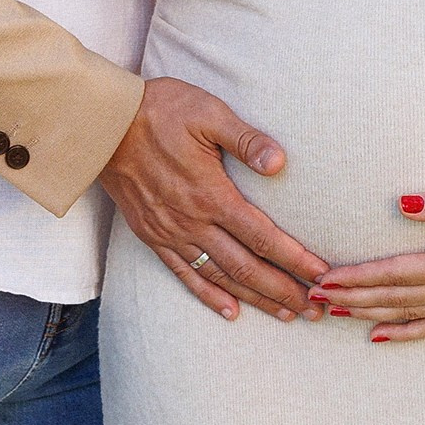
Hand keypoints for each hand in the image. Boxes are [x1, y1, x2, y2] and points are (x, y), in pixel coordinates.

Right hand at [100, 77, 329, 323]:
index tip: (322, 275)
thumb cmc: (160, 111)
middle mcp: (193, 222)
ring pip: (220, 277)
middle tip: (315, 309)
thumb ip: (245, 139)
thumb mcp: (207, 113)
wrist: (103, 124)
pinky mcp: (152, 236)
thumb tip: (280, 163)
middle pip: (246, 267)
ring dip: (256, 298)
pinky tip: (231, 311)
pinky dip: (210, 296)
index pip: (262, 236)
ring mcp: (171, 233)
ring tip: (286, 314)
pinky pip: (185, 274)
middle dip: (284, 290)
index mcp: (211, 193)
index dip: (294, 259)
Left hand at [309, 179, 424, 340]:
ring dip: (370, 312)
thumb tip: (399, 204)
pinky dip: (406, 330)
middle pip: (397, 296)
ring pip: (411, 312)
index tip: (325, 277)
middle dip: (353, 296)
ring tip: (333, 312)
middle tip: (312, 296)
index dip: (359, 276)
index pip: (397, 272)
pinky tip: (380, 335)